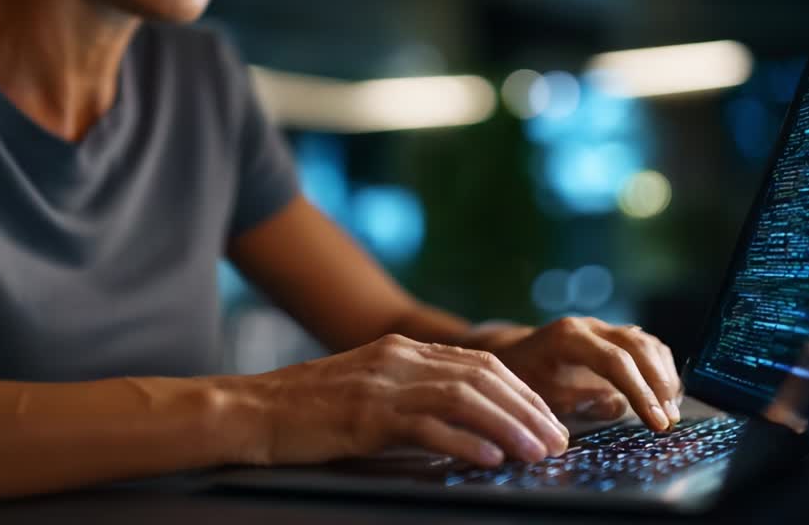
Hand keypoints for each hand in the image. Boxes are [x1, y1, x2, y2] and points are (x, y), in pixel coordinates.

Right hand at [227, 334, 569, 467]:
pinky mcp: (365, 414)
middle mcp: (398, 358)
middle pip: (483, 376)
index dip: (522, 391)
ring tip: (539, 452)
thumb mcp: (367, 390)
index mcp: (401, 350)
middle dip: (528, 408)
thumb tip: (464, 425)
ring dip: (509, 425)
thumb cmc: (306, 410)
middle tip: (559, 441)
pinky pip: (427, 425)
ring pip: (464, 397)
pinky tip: (490, 459)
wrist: (250, 410)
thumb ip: (411, 396)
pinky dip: (464, 442)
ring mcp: (382, 384)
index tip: (549, 420)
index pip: (480, 363)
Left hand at [484, 317, 682, 430]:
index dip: (640, 392)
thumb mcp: (543, 395)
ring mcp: (604, 327)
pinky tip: (665, 397)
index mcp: (568, 337)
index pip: (616, 360)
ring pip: (648, 344)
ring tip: (670, 412)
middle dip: (658, 386)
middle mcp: (591, 326)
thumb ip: (579, 401)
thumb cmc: (526, 376)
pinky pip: (647, 347)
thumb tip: (619, 406)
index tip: (657, 423)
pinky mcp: (614, 336)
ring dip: (664, 378)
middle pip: (639, 347)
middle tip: (668, 422)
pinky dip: (661, 370)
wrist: (513, 352)